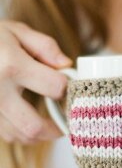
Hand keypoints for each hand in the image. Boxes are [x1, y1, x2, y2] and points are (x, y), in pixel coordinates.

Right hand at [0, 21, 72, 143]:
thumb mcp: (17, 32)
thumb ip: (46, 47)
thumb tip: (67, 66)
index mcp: (12, 66)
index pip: (54, 87)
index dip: (67, 88)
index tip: (69, 87)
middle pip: (33, 126)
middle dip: (55, 129)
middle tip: (65, 122)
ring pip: (19, 135)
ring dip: (39, 134)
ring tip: (48, 123)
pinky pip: (5, 134)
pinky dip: (21, 132)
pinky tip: (27, 120)